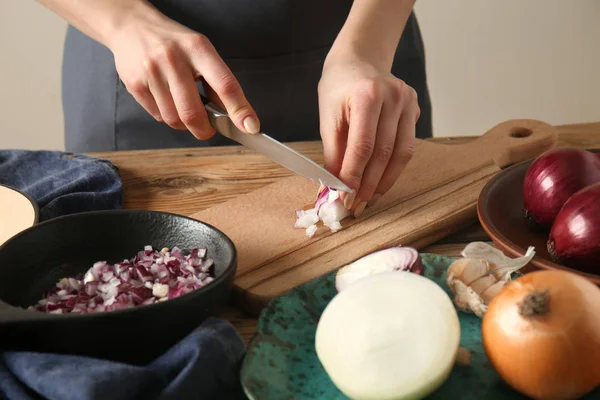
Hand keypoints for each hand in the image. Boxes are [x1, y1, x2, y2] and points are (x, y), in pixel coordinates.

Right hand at [107, 9, 259, 138]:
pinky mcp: (135, 84)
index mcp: (198, 48)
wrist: (131, 26)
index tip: (250, 126)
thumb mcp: (200, 51)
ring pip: (174, 119)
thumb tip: (235, 113)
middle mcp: (173, 58)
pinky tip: (166, 99)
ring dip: (184, 123)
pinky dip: (167, 116)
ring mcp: (152, 72)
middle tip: (209, 129)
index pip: (225, 84)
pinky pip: (158, 116)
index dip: (240, 109)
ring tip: (183, 105)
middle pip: (193, 112)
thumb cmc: (173, 42)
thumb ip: (217, 81)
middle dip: (205, 130)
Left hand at [318, 55, 419, 215]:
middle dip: (368, 184)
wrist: (359, 59)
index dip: (354, 176)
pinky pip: (407, 145)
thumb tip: (335, 187)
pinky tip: (381, 180)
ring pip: (402, 153)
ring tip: (369, 198)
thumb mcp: (328, 117)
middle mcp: (394, 96)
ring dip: (385, 181)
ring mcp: (409, 102)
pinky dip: (394, 167)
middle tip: (356, 206)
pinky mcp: (416, 109)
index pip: (363, 146)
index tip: (345, 198)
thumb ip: (333, 153)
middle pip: (384, 153)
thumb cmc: (338, 88)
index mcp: (368, 95)